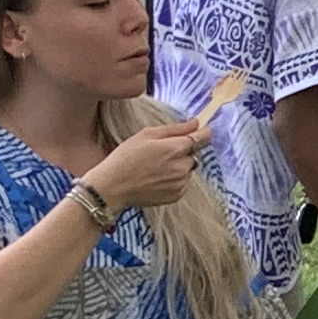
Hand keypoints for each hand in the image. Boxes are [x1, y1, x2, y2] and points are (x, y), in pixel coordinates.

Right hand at [86, 118, 209, 214]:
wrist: (112, 187)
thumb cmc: (126, 158)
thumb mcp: (147, 135)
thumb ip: (175, 129)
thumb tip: (196, 123)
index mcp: (175, 149)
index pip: (201, 138)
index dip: (204, 132)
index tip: (204, 130)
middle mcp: (182, 167)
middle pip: (194, 154)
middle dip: (183, 151)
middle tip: (162, 153)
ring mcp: (180, 183)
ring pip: (188, 169)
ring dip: (179, 166)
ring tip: (156, 167)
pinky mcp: (177, 196)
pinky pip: (183, 183)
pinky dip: (175, 179)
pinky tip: (156, 178)